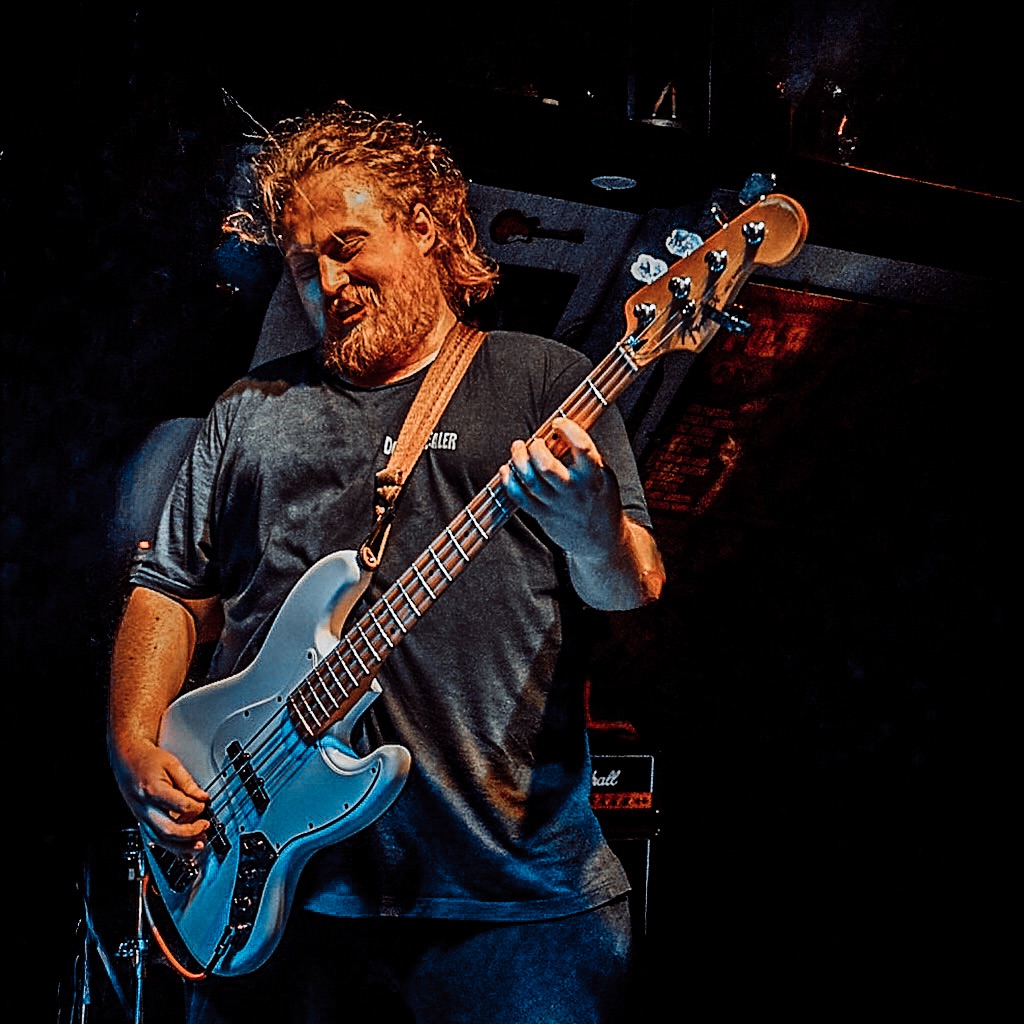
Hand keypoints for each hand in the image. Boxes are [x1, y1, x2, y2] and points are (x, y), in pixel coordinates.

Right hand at [111, 738, 209, 850]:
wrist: (127, 759)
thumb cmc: (148, 759)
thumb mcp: (172, 764)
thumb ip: (188, 783)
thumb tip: (203, 797)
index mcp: (153, 790)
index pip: (180, 806)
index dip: (197, 807)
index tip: (204, 803)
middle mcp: (145, 807)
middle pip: (168, 830)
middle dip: (190, 833)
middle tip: (205, 827)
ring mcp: (142, 816)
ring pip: (160, 840)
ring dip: (182, 846)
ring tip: (199, 844)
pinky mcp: (142, 820)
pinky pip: (156, 839)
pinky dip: (172, 847)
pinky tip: (185, 851)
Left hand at [499, 417, 622, 557]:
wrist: (601, 540)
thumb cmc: (601, 502)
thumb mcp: (605, 477)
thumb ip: (588, 457)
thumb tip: (564, 433)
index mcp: (593, 477)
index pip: (582, 448)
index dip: (568, 430)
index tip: (558, 423)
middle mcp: (573, 491)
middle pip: (546, 465)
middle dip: (536, 448)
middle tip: (535, 442)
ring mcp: (555, 504)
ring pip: (530, 480)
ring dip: (519, 459)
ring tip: (518, 448)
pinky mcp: (542, 515)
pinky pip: (519, 497)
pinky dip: (509, 481)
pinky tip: (507, 469)